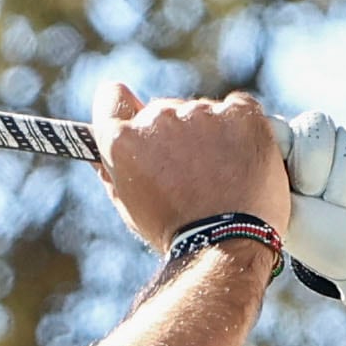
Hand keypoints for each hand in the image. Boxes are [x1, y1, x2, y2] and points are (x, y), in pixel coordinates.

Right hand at [90, 83, 292, 254]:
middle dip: (174, 134)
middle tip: (191, 170)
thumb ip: (114, 171)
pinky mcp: (241, 114)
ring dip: (210, 135)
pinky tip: (244, 161)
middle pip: (163, 111)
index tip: (132, 112)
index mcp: (124, 140)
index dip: (122, 106)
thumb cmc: (175, 233)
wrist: (228, 247)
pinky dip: (242, 131)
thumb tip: (102, 152)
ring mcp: (202, 113)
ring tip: (224, 176)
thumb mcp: (130, 206)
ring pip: (203, 113)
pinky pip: (239, 110)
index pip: (112, 98)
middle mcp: (159, 118)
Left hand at [281, 112, 345, 344]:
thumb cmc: (329, 245)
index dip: (295, 155)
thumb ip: (267, 170)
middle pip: (317, 124)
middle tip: (330, 204)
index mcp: (291, 159)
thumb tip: (262, 130)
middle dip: (323, 171)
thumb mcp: (286, 209)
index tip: (303, 188)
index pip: (281, 125)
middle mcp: (323, 149)